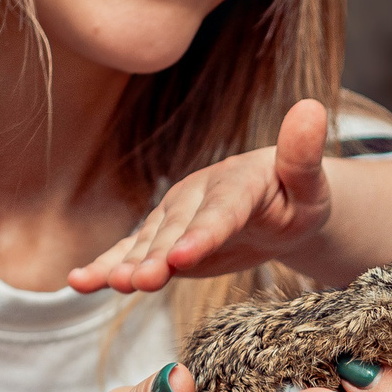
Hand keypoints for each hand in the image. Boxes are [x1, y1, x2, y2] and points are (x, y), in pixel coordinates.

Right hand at [69, 101, 333, 293]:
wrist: (280, 206)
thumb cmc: (299, 197)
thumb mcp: (311, 183)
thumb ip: (303, 155)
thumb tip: (313, 107)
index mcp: (239, 182)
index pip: (222, 209)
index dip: (204, 232)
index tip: (186, 255)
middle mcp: (199, 194)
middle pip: (177, 230)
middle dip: (157, 256)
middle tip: (139, 281)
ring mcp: (177, 215)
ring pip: (149, 243)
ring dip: (127, 264)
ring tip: (106, 284)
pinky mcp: (163, 237)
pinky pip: (133, 252)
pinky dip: (106, 266)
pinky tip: (79, 281)